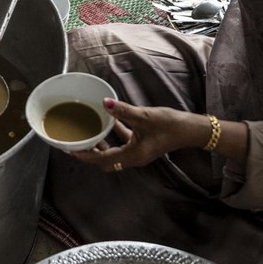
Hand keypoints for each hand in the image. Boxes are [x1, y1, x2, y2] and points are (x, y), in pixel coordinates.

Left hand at [71, 98, 199, 171]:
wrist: (190, 129)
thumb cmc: (168, 125)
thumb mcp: (144, 116)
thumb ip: (123, 111)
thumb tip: (105, 103)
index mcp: (132, 155)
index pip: (103, 159)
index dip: (86, 156)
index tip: (72, 150)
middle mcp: (133, 158)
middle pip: (106, 160)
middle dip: (91, 153)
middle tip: (77, 142)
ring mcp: (138, 152)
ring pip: (114, 152)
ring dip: (101, 145)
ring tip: (89, 133)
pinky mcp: (143, 145)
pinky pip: (123, 143)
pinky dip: (114, 136)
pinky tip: (110, 122)